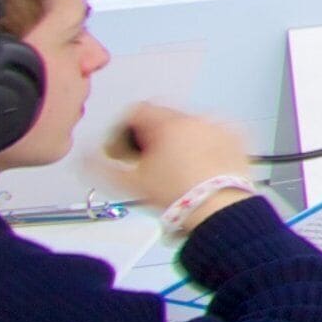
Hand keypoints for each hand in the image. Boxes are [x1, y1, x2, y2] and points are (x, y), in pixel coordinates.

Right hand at [100, 105, 253, 209]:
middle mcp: (195, 118)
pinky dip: (203, 145)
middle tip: (147, 164)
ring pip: (189, 126)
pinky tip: (197, 166)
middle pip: (163, 118)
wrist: (219, 209)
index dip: (123, 132)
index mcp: (167, 123)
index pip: (136, 112)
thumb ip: (99, 166)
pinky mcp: (237, 138)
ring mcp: (219, 126)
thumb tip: (84, 155)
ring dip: (177, 141)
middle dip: (150, 138)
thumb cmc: (176, 196)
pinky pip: (213, 134)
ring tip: (175, 169)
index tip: (123, 152)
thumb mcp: (129, 184)